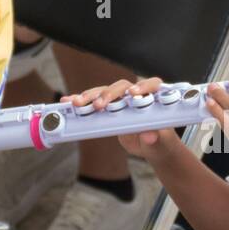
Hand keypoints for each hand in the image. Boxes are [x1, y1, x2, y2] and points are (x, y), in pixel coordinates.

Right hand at [62, 76, 177, 158]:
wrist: (151, 145)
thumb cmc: (160, 140)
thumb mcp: (159, 142)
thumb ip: (155, 138)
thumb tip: (149, 136)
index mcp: (153, 98)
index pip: (151, 85)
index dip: (143, 86)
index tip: (134, 93)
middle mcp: (135, 95)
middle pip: (122, 87)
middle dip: (109, 94)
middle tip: (100, 104)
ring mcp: (120, 100)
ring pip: (104, 92)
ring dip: (90, 96)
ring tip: (78, 103)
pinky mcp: (108, 108)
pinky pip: (93, 101)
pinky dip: (81, 101)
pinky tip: (68, 102)